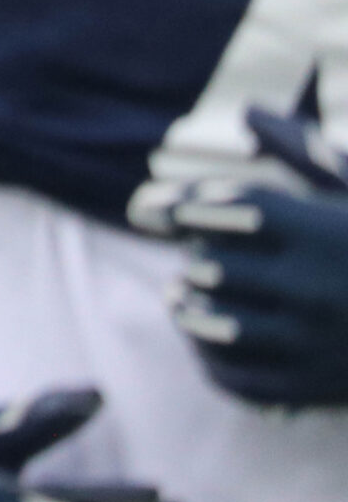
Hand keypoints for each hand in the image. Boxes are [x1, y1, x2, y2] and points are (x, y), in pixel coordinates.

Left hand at [158, 108, 347, 406]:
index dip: (189, 205)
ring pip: (212, 324)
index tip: (173, 208)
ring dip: (187, 307)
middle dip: (198, 257)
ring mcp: (313, 345)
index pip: (228, 208)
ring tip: (180, 294)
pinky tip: (206, 340)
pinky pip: (233, 377)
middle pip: (213, 266)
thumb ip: (303, 153)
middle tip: (195, 256)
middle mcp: (317, 289)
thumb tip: (247, 111)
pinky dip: (208, 358)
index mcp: (328, 234)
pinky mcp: (310, 389)